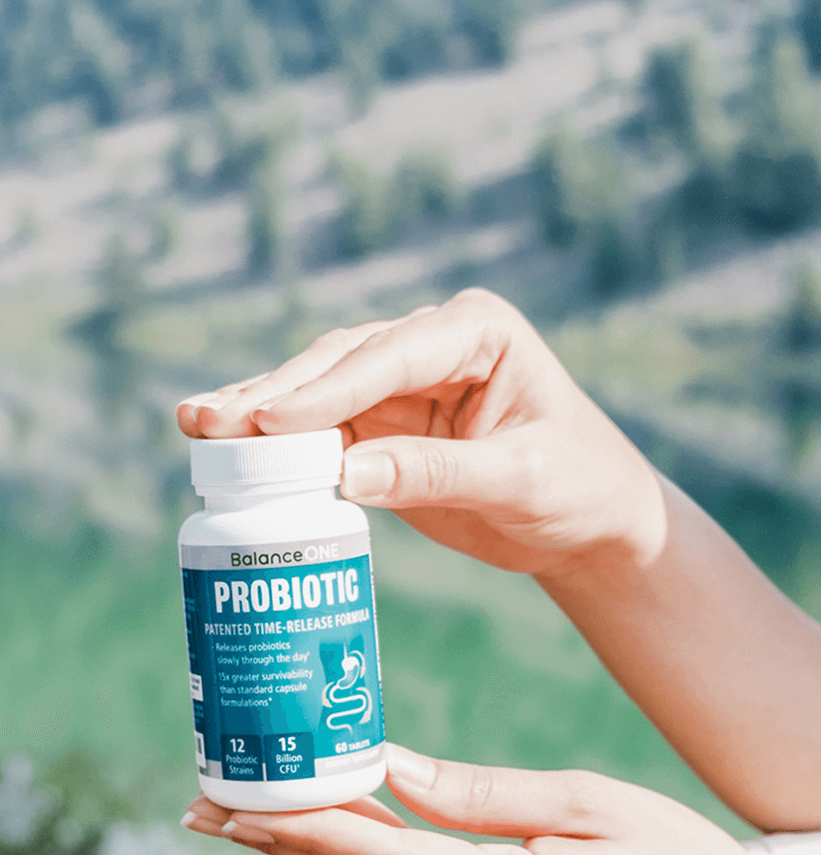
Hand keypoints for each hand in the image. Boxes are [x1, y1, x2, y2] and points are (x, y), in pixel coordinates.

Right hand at [176, 290, 664, 576]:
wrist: (591, 522)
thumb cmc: (578, 487)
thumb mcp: (521, 481)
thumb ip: (438, 474)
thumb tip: (349, 474)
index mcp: (476, 332)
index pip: (393, 354)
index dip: (329, 388)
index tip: (273, 422)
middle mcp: (432, 345)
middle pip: (340, 363)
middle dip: (275, 393)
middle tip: (208, 421)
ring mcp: (403, 385)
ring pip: (319, 392)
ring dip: (260, 412)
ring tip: (195, 427)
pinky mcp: (384, 428)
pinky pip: (322, 433)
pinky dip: (279, 448)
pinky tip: (227, 454)